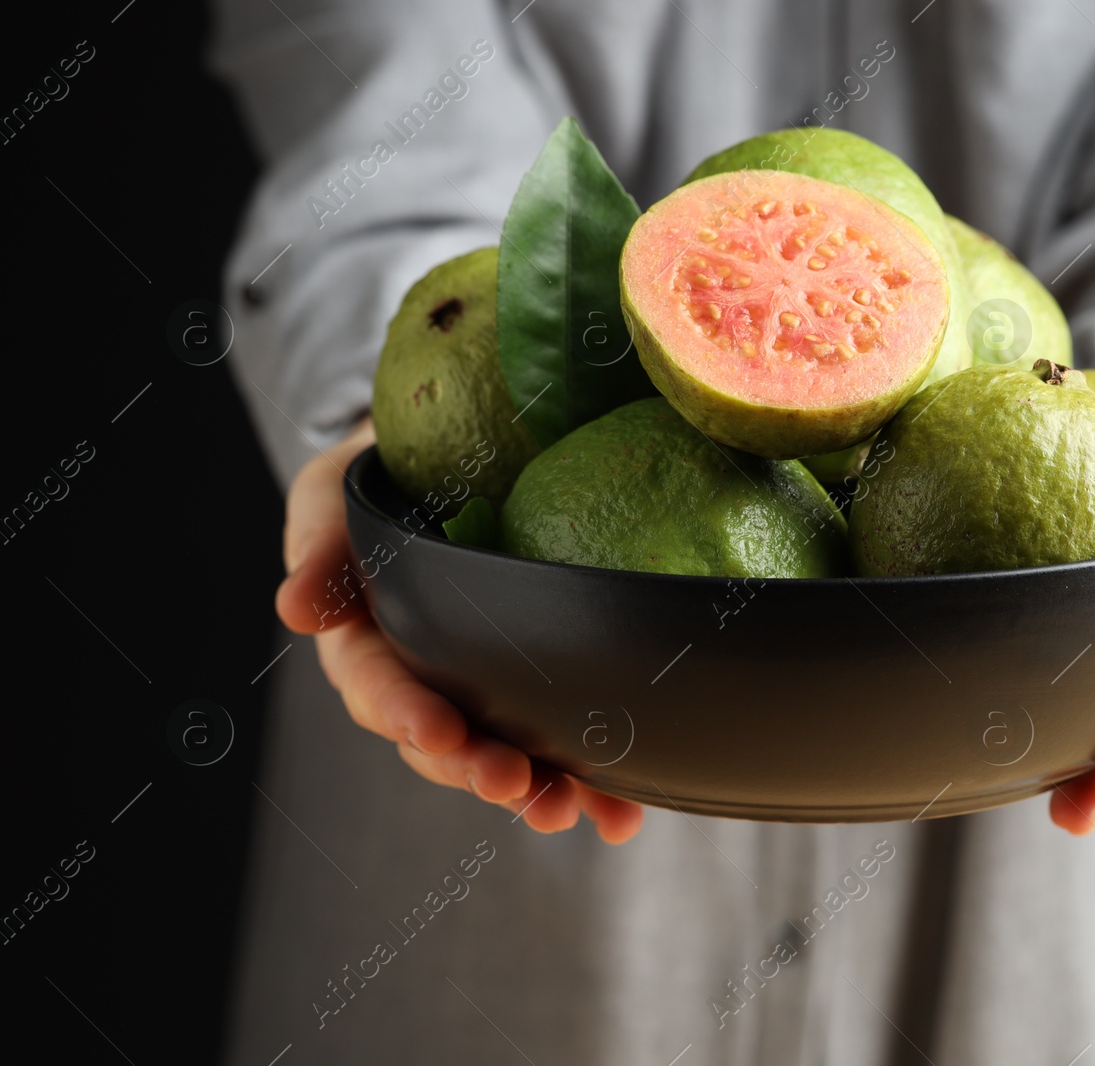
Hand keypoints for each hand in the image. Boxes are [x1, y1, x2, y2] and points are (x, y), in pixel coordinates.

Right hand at [275, 417, 644, 842]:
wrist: (457, 455)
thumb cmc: (386, 472)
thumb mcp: (336, 491)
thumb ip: (320, 544)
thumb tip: (294, 612)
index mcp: (365, 639)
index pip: (378, 685)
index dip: (406, 711)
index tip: (440, 730)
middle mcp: (419, 679)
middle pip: (439, 741)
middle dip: (474, 767)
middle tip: (515, 784)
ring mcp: (478, 693)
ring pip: (498, 755)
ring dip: (534, 790)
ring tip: (569, 810)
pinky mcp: (534, 694)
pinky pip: (559, 745)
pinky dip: (590, 786)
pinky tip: (622, 816)